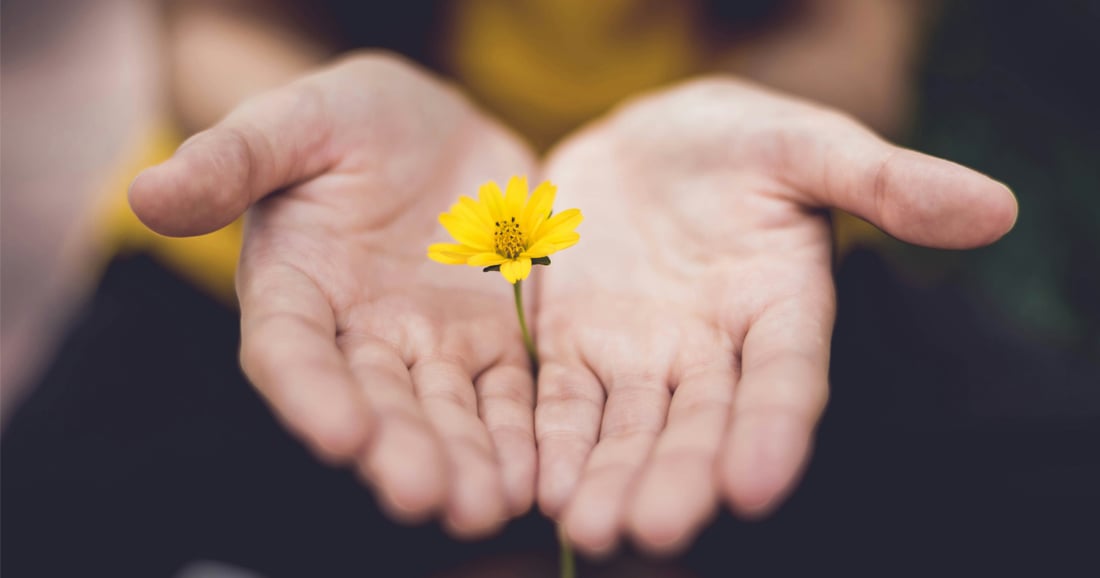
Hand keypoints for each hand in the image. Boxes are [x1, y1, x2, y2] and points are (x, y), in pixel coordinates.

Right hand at [130, 53, 537, 536]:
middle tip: (426, 497)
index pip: (292, 352)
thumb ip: (232, 159)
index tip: (340, 435)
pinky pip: (509, 393)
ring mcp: (430, 344)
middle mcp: (359, 334)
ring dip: (466, 461)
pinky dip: (521, 434)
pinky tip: (537, 475)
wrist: (432, 127)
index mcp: (296, 289)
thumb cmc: (348, 119)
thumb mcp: (294, 121)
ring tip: (486, 505)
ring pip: (447, 412)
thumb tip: (146, 193)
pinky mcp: (493, 340)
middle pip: (376, 402)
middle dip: (400, 450)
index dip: (311, 394)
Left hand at [533, 77, 1016, 554]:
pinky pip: (564, 401)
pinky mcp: (576, 346)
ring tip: (591, 528)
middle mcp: (714, 351)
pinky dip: (555, 441)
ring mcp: (642, 355)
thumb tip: (995, 208)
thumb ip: (885, 180)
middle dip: (679, 477)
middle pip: (700, 424)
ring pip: (629, 428)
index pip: (785, 379)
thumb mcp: (808, 145)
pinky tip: (541, 485)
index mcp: (782, 309)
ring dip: (611, 478)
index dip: (774, 430)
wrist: (647, 142)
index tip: (756, 485)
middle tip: (654, 531)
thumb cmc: (741, 141)